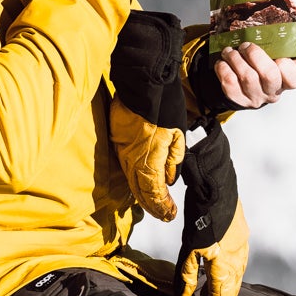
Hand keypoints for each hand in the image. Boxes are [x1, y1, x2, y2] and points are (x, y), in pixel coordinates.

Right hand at [108, 100, 183, 220]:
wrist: (144, 81)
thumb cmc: (165, 105)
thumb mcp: (178, 135)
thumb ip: (174, 160)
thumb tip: (168, 179)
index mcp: (148, 160)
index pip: (154, 192)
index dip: (162, 206)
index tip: (170, 214)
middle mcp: (131, 159)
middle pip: (140, 190)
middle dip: (152, 205)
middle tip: (164, 214)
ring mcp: (121, 149)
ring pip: (130, 179)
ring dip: (142, 194)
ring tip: (154, 204)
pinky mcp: (116, 139)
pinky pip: (124, 164)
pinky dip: (133, 177)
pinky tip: (139, 182)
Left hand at [178, 200, 249, 295]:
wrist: (216, 187)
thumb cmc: (200, 217)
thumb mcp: (189, 248)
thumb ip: (187, 276)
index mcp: (225, 266)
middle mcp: (238, 259)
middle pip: (233, 289)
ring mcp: (243, 247)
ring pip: (238, 275)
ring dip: (227, 286)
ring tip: (214, 291)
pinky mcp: (243, 235)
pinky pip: (240, 261)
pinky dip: (231, 270)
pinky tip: (223, 268)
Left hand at [215, 45, 295, 108]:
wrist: (244, 84)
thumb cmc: (265, 66)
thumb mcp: (280, 59)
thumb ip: (293, 55)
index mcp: (287, 81)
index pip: (295, 78)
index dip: (287, 65)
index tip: (278, 55)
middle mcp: (272, 93)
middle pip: (269, 75)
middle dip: (255, 55)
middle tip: (246, 45)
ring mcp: (255, 98)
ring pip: (247, 77)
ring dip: (235, 58)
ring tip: (230, 50)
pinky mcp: (237, 100)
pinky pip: (229, 83)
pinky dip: (223, 69)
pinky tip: (223, 62)